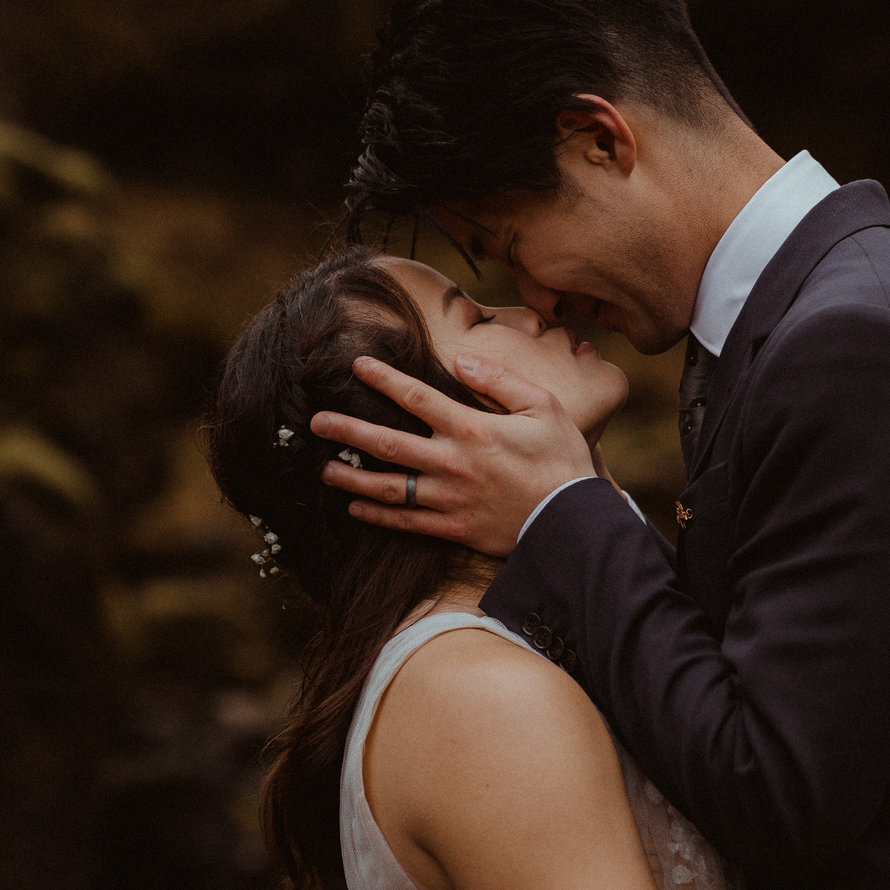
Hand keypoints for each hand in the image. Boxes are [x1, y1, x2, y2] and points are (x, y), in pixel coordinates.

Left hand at [314, 355, 597, 556]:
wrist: (573, 524)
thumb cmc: (563, 461)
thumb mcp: (544, 407)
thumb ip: (500, 381)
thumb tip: (461, 360)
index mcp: (471, 428)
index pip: (416, 397)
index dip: (383, 378)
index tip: (356, 366)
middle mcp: (451, 462)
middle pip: (386, 443)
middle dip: (347, 431)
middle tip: (315, 422)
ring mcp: (448, 499)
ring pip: (388, 486)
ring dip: (352, 477)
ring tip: (325, 469)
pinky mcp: (453, 528)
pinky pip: (405, 521)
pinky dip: (377, 514)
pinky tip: (356, 507)